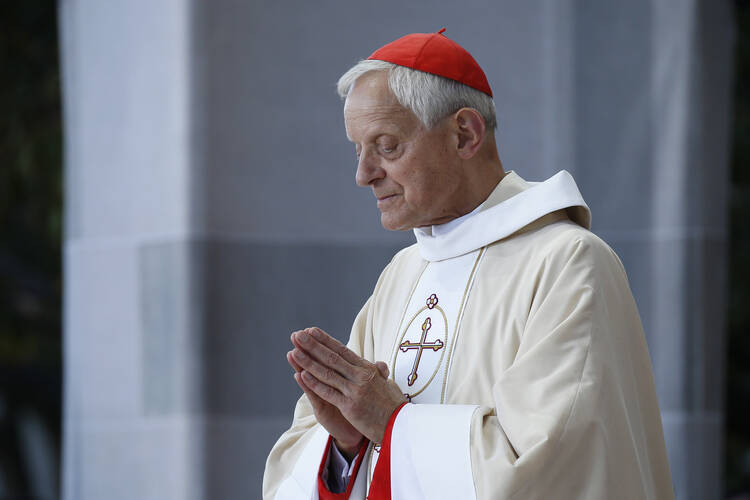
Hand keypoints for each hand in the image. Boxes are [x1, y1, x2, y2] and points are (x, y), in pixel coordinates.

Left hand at [289, 327, 406, 446]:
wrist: (400, 425)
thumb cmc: (394, 406)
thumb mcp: (388, 385)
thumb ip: (379, 373)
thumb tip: (379, 364)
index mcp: (367, 369)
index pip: (342, 350)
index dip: (325, 340)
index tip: (312, 331)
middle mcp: (360, 376)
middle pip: (331, 358)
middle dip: (312, 346)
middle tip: (297, 335)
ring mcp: (355, 390)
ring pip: (327, 373)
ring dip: (308, 361)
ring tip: (294, 351)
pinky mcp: (350, 406)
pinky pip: (328, 392)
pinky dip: (314, 383)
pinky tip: (302, 375)